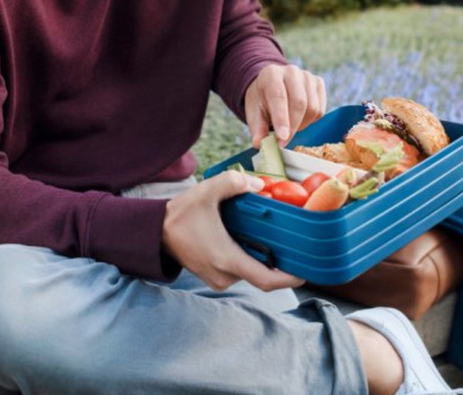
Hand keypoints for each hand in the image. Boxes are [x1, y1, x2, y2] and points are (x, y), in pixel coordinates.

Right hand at [162, 171, 304, 290]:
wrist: (155, 231)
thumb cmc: (181, 214)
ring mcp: (219, 278)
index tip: (306, 270)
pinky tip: (253, 238)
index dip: (290, 278)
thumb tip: (260, 185)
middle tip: (294, 242)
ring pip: (251, 270)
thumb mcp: (208, 191)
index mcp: (227, 259)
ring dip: (263, 256)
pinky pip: (240, 269)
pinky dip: (250, 256)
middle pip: (263, 274)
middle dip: (279, 260)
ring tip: (274, 235)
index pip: (266, 280)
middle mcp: (225, 275)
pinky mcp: (215, 275)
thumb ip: (234, 183)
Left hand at [245, 64, 325, 147]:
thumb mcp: (254, 112)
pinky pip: (320, 110)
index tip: (282, 137)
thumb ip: (257, 127)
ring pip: (312, 108)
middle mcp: (291, 71)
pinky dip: (310, 121)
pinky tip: (299, 119)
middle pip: (299, 103)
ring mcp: (307, 76)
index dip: (281, 119)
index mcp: (271, 74)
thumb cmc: (263, 99)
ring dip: (301, 125)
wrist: (272, 85)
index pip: (279, 97)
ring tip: (289, 127)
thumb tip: (259, 143)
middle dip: (293, 126)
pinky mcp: (318, 83)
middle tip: (283, 142)